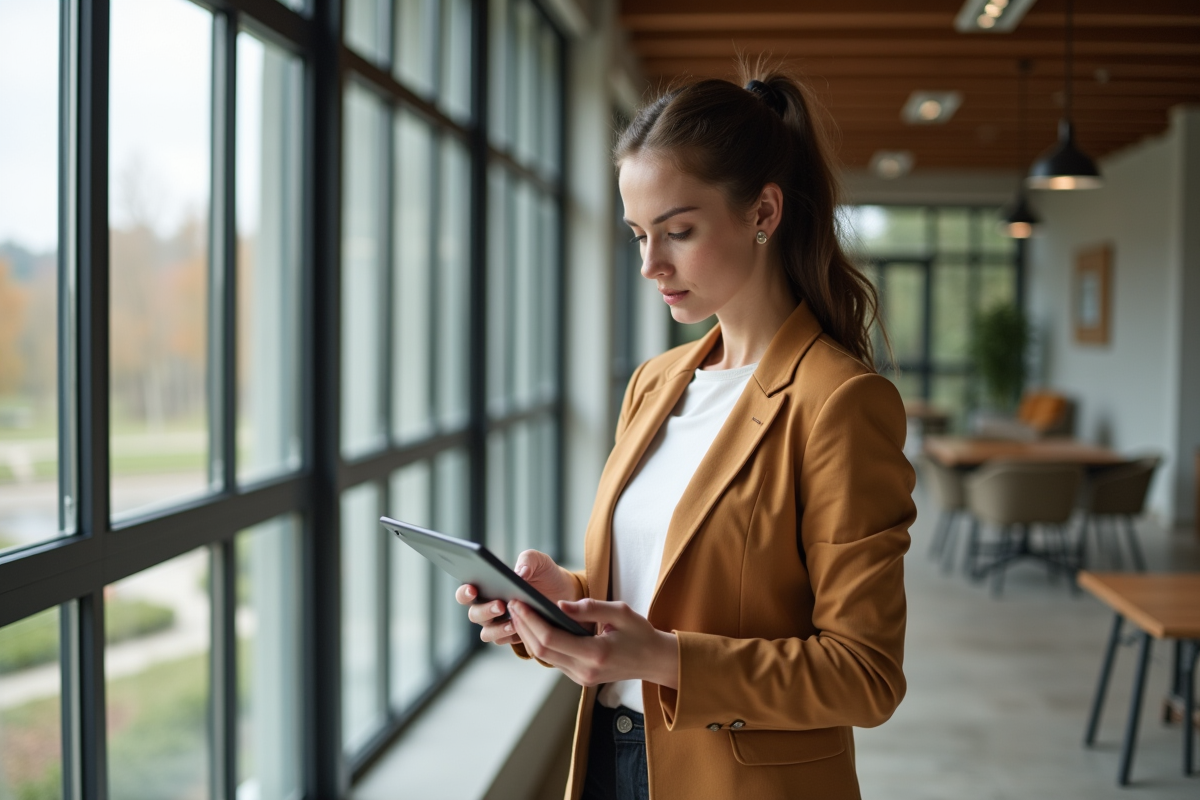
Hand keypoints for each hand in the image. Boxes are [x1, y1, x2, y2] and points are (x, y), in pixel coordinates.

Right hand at [455, 550, 581, 646]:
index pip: (466, 591)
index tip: (473, 589)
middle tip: (501, 605)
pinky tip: (521, 630)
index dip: (465, 592)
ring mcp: (498, 623)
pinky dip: (509, 637)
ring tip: (513, 623)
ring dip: (496, 628)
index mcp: (487, 586)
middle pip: (474, 614)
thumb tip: (519, 574)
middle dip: (485, 611)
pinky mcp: (511, 636)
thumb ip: (527, 560)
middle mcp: (487, 606)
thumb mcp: (538, 561)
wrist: (563, 592)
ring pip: (486, 632)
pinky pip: (502, 640)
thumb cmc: (543, 573)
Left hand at [508, 597, 678, 688]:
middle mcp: (585, 670)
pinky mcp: (579, 678)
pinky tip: (534, 625)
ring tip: (519, 612)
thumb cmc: (640, 633)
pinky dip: (540, 642)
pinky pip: (554, 660)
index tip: (519, 603)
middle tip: (513, 604)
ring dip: (528, 634)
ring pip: (545, 657)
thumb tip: (559, 605)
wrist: (654, 661)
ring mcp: (581, 678)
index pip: (552, 638)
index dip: (531, 620)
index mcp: (596, 653)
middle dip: (524, 626)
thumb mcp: (621, 612)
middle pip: (542, 650)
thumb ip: (590, 608)